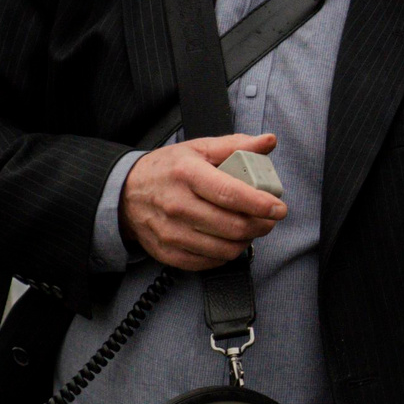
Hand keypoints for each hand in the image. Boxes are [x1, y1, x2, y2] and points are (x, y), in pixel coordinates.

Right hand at [121, 133, 286, 272]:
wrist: (125, 193)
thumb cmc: (168, 169)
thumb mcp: (199, 148)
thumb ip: (236, 146)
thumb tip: (268, 141)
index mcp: (187, 173)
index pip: (230, 193)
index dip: (260, 204)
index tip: (278, 208)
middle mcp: (177, 204)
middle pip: (231, 225)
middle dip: (260, 225)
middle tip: (269, 219)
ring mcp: (171, 232)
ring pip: (223, 248)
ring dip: (246, 241)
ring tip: (251, 229)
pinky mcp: (167, 252)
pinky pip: (208, 262)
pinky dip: (225, 254)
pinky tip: (229, 241)